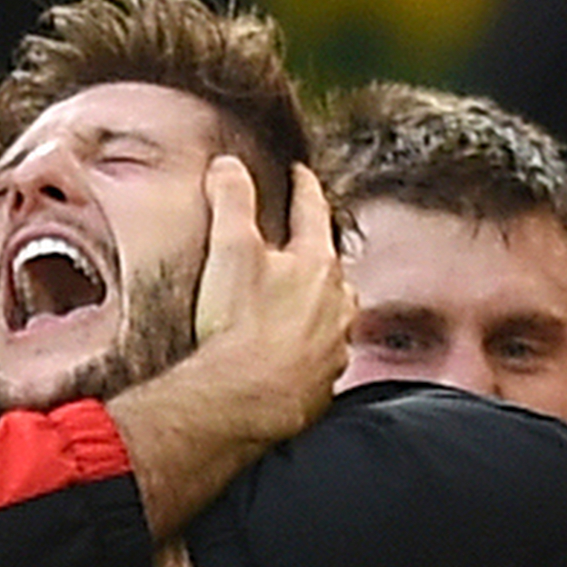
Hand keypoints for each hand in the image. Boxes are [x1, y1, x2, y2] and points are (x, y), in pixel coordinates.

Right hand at [176, 158, 353, 447]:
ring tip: (293, 304)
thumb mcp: (229, 249)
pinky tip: (288, 353)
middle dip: (314, 253)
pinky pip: (320, 356)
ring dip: (315, 305)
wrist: (248, 401)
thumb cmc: (240, 327)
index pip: (313, 212)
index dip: (303, 188)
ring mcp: (334, 346)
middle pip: (330, 267)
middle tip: (298, 246)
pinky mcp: (322, 383)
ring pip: (331, 314)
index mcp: (318, 264)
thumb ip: (231, 200)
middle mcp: (337, 304)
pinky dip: (307, 347)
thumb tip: (229, 166)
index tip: (299, 174)